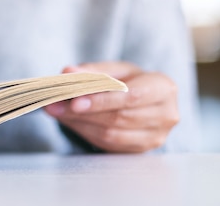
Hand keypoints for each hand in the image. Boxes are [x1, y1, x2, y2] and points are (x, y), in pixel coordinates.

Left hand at [44, 62, 178, 152]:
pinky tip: (69, 121)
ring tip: (56, 111)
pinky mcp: (141, 150)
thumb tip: (67, 72)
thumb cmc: (130, 80)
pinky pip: (108, 144)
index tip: (74, 101)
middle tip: (53, 105)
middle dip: (82, 112)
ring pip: (111, 134)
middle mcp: (166, 115)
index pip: (131, 97)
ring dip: (79, 123)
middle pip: (119, 117)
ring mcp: (156, 136)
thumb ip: (92, 70)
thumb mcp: (114, 69)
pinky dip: (85, 132)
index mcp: (163, 88)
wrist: (145, 99)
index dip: (102, 100)